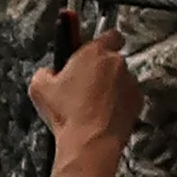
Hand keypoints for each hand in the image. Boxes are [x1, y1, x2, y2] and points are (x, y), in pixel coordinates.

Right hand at [27, 23, 141, 176]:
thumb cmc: (68, 115)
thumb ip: (45, 71)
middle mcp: (115, 63)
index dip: (100, 41)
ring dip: (109, 86)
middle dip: (100, 68)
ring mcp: (129, 82)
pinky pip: (127, 96)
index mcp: (94, 52)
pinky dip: (118, 102)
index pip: (108, 33)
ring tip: (91, 104)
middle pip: (111, 58)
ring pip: (120, 78)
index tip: (91, 49)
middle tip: (84, 83)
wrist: (90, 143)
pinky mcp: (137, 101)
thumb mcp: (39, 88)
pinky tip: (101, 114)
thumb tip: (48, 72)